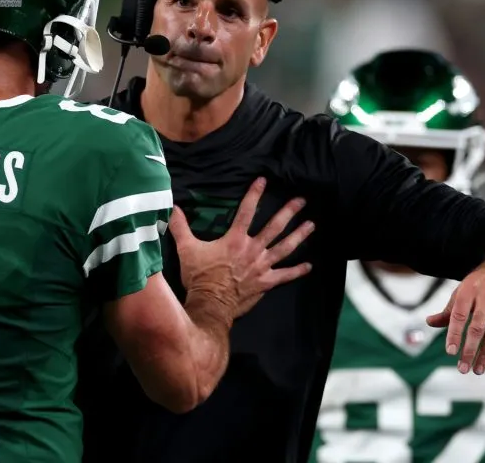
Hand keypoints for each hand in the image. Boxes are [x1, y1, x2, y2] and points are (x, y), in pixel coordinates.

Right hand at [170, 177, 314, 317]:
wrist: (210, 304)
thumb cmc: (199, 276)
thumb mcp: (187, 249)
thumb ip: (181, 227)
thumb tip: (172, 208)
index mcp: (235, 239)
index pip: (246, 211)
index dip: (254, 194)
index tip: (263, 180)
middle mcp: (253, 249)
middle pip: (274, 227)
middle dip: (289, 212)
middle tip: (301, 201)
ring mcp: (262, 266)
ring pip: (285, 247)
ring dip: (299, 235)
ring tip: (311, 225)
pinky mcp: (266, 282)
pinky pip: (285, 275)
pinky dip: (297, 271)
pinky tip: (309, 266)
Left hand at [426, 256, 484, 374]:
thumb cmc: (479, 284)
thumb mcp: (461, 291)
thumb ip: (448, 310)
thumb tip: (429, 323)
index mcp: (468, 292)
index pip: (459, 316)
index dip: (454, 335)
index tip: (450, 352)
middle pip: (477, 329)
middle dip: (469, 351)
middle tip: (462, 368)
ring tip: (477, 369)